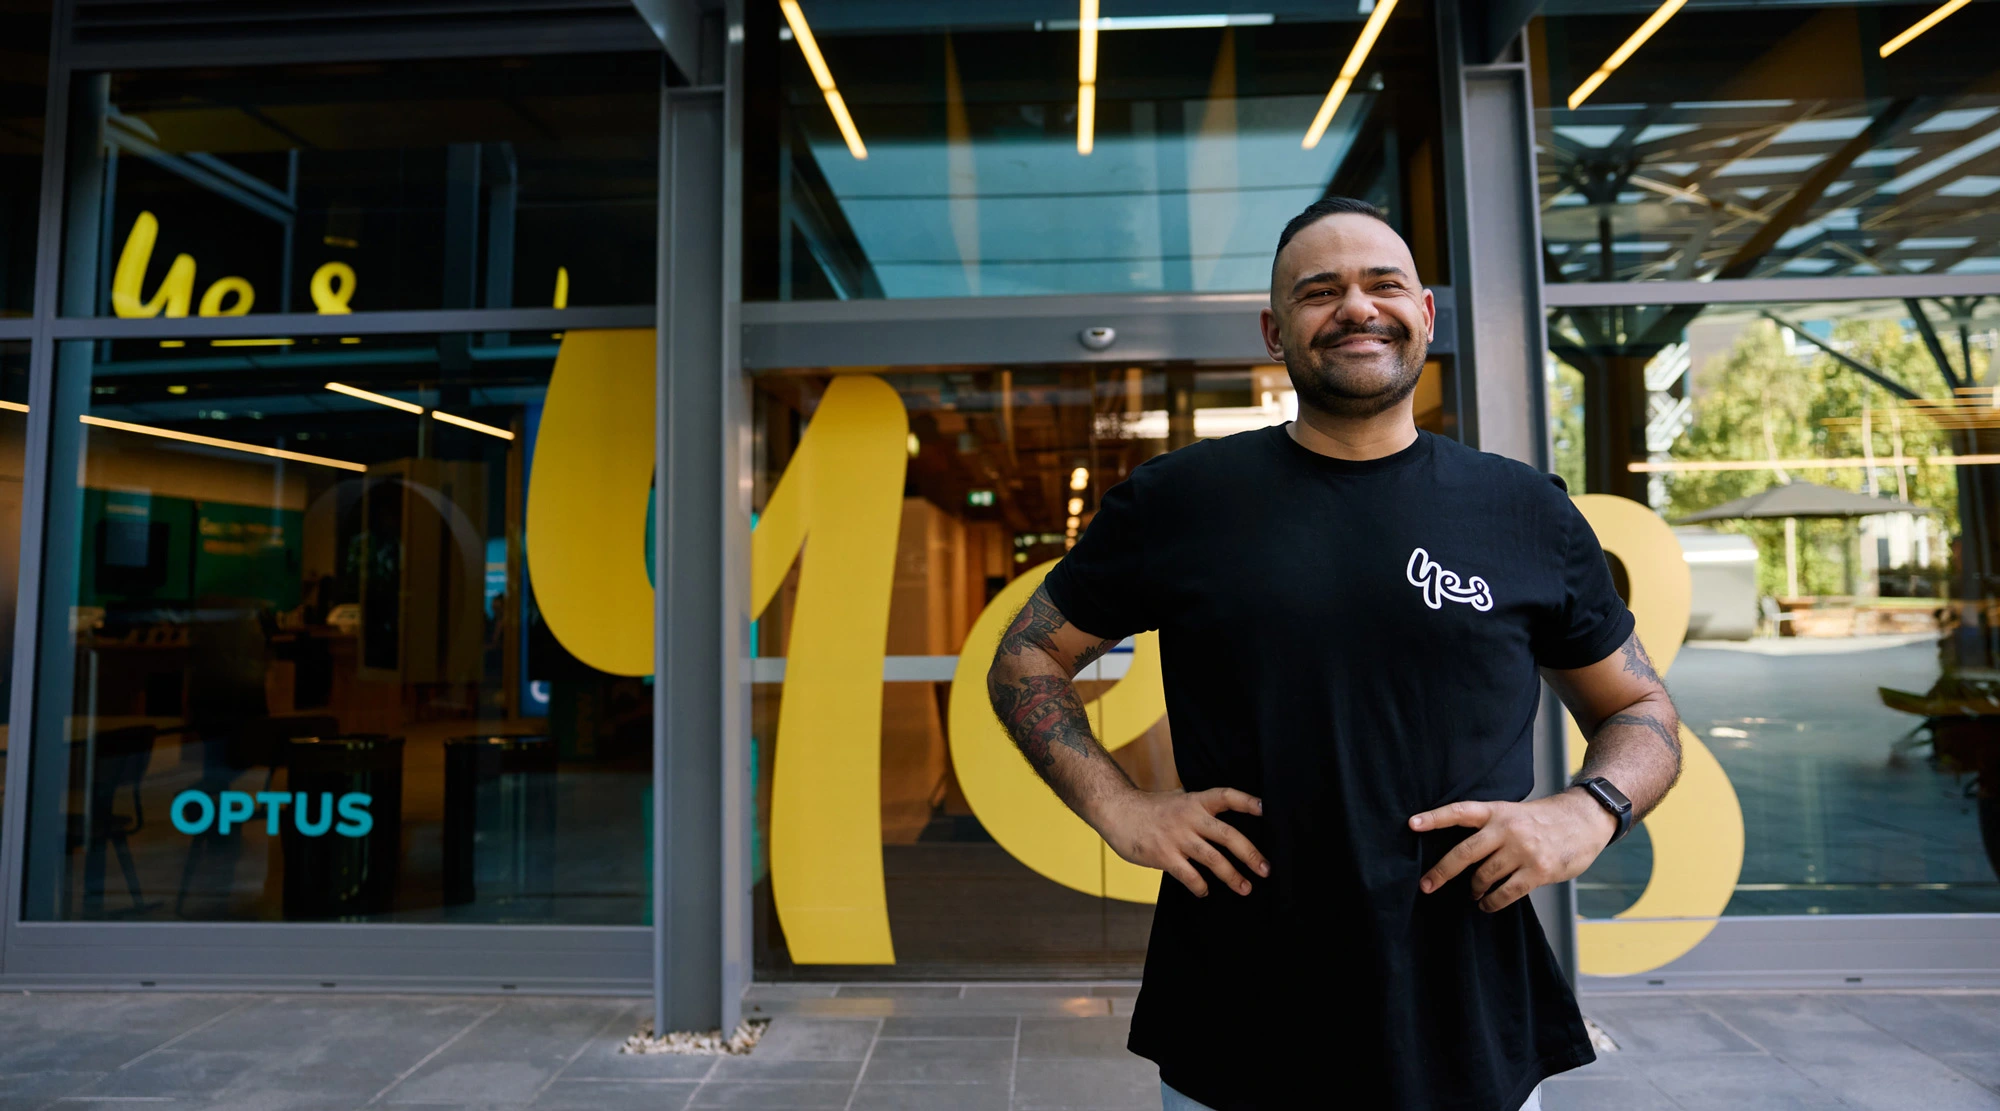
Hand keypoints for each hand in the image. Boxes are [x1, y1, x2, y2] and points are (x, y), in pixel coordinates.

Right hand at [1094, 788, 1269, 897]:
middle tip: (1266, 870)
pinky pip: (1189, 875)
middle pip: (1227, 835)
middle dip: (1250, 854)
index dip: (1247, 802)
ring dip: (1232, 876)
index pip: (1226, 796)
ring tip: (1245, 888)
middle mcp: (1189, 817)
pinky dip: (1200, 886)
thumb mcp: (1177, 798)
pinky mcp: (1163, 855)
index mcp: (1195, 801)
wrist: (1116, 811)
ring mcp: (1176, 837)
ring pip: (1212, 859)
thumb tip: (1225, 812)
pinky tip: (1205, 891)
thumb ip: (1199, 806)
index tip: (1267, 809)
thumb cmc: (1150, 808)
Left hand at [1408, 789, 1616, 912]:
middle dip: (1442, 872)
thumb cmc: (1545, 820)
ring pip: (1484, 876)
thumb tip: (1462, 856)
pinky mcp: (1538, 871)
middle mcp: (1507, 829)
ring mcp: (1523, 850)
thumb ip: (1491, 828)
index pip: (1460, 812)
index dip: (1435, 818)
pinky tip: (1486, 904)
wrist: (1585, 820)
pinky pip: (1505, 893)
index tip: (1411, 824)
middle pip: (1465, 853)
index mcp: (1498, 811)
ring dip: (1474, 889)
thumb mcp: (1515, 813)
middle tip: (1427, 885)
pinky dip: (1491, 902)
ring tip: (1473, 893)